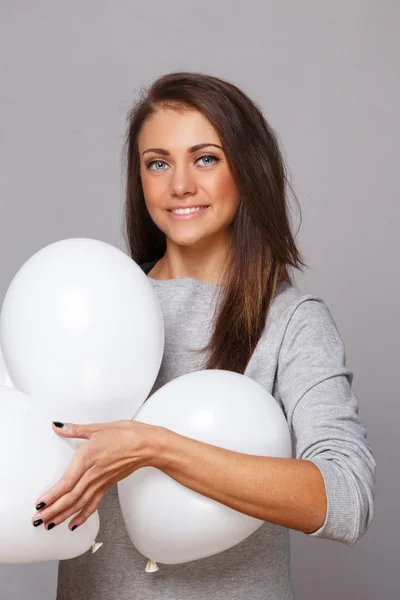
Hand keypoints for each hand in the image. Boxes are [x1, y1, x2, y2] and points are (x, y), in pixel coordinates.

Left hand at [31, 419, 158, 530]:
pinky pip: (93, 504)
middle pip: (70, 498)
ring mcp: (101, 482)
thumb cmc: (125, 434)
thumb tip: (57, 426)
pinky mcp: (108, 485)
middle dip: (52, 511)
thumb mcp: (98, 428)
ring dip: (63, 516)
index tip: (40, 504)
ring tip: (49, 525)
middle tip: (37, 521)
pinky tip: (73, 524)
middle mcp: (93, 474)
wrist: (147, 445)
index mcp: (88, 458)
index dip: (52, 496)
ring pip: (80, 504)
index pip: (66, 483)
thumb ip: (75, 429)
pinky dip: (83, 516)